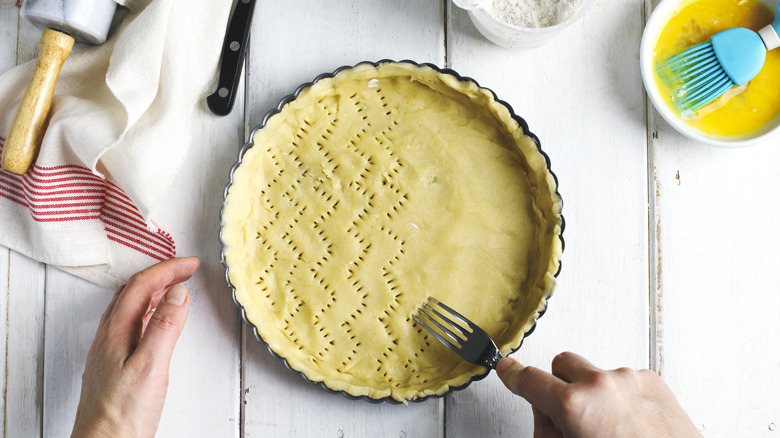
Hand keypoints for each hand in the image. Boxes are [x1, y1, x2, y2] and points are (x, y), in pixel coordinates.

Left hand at [71, 257, 199, 437]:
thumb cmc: (122, 415)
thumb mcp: (151, 366)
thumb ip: (164, 327)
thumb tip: (178, 292)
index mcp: (116, 331)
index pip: (142, 286)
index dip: (168, 269)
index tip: (191, 264)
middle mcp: (108, 336)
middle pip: (133, 291)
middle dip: (161, 274)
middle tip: (186, 269)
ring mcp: (109, 350)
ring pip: (130, 307)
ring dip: (154, 291)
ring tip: (175, 288)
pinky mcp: (114, 363)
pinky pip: (130, 324)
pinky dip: (148, 311)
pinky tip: (157, 322)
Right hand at [496, 352, 701, 437]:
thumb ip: (548, 430)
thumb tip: (546, 412)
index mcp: (574, 405)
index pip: (530, 380)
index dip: (513, 375)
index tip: (507, 370)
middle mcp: (601, 384)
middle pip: (562, 364)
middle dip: (559, 385)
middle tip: (568, 417)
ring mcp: (629, 379)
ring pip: (595, 373)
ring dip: (594, 393)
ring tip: (609, 430)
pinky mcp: (652, 381)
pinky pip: (623, 379)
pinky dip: (620, 396)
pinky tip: (629, 424)